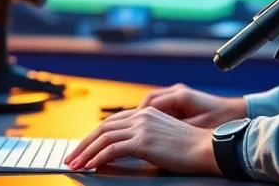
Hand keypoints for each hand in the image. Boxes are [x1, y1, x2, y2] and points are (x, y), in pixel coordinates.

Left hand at [64, 107, 221, 175]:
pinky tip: (92, 166)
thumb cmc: (190, 147)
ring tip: (76, 164)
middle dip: (84, 143)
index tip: (84, 148)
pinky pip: (112, 149)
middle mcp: (141, 116)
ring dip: (86, 152)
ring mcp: (142, 127)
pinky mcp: (143, 141)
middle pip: (103, 127)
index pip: (112, 122)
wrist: (206, 148)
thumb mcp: (163, 136)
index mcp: (146, 112)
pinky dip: (98, 158)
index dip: (95, 136)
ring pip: (104, 138)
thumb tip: (126, 149)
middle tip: (72, 156)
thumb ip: (145, 137)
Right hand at [137, 83, 246, 128]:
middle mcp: (177, 92)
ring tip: (133, 130)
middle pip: (148, 101)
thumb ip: (176, 128)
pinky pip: (160, 108)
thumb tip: (157, 134)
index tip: (129, 128)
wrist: (235, 113)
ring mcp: (178, 95)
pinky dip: (151, 117)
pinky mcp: (180, 102)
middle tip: (124, 129)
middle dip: (136, 115)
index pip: (150, 102)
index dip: (138, 116)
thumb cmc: (220, 120)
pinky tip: (147, 128)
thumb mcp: (197, 127)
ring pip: (152, 104)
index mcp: (180, 95)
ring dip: (142, 116)